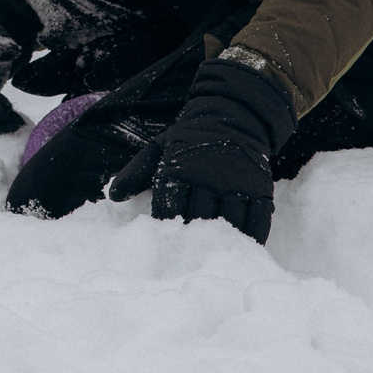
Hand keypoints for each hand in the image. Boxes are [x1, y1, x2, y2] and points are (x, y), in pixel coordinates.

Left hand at [107, 57, 295, 241]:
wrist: (234, 115)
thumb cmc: (190, 138)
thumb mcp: (159, 148)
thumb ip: (136, 172)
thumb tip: (112, 196)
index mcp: (179, 168)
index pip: (168, 210)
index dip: (165, 230)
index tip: (163, 244)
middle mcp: (208, 177)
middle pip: (198, 220)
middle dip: (191, 240)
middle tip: (186, 257)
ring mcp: (236, 183)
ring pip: (228, 223)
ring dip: (220, 242)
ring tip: (212, 258)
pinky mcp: (259, 188)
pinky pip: (257, 221)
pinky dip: (251, 238)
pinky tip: (242, 249)